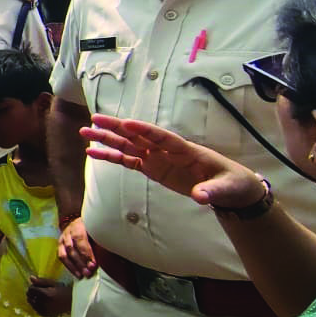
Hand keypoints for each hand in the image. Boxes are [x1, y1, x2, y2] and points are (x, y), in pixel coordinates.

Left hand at [26, 276, 71, 315]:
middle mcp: (44, 303)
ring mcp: (44, 310)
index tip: (38, 286)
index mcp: (46, 294)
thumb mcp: (53, 283)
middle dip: (32, 293)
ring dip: (34, 299)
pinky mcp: (45, 315)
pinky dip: (37, 305)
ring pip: (31, 303)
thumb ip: (41, 281)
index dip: (33, 286)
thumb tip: (30, 277)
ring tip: (42, 297)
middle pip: (29, 296)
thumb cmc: (63, 291)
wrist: (72, 302)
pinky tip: (43, 302)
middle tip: (40, 291)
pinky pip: (35, 309)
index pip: (31, 289)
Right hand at [57, 217, 96, 278]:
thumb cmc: (93, 227)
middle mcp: (68, 231)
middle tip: (88, 271)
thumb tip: (107, 254)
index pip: (80, 239)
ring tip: (82, 275)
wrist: (82, 221)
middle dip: (80, 262)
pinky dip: (69, 266)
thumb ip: (100, 239)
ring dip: (74, 266)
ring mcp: (63, 238)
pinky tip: (76, 273)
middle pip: (71, 248)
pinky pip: (61, 257)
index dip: (86, 252)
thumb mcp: (97, 229)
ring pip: (64, 253)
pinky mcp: (60, 244)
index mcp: (78, 224)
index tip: (93, 264)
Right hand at [80, 115, 265, 209]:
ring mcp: (157, 158)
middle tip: (94, 119)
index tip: (128, 123)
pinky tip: (93, 153)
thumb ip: (212, 191)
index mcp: (186, 150)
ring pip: (128, 145)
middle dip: (116, 128)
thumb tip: (201, 197)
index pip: (163, 137)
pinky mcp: (151, 168)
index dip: (146, 130)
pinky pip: (128, 161)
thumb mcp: (225, 188)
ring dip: (107, 138)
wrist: (228, 188)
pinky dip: (111, 157)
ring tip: (85, 132)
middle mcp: (167, 150)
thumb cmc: (230, 182)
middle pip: (138, 136)